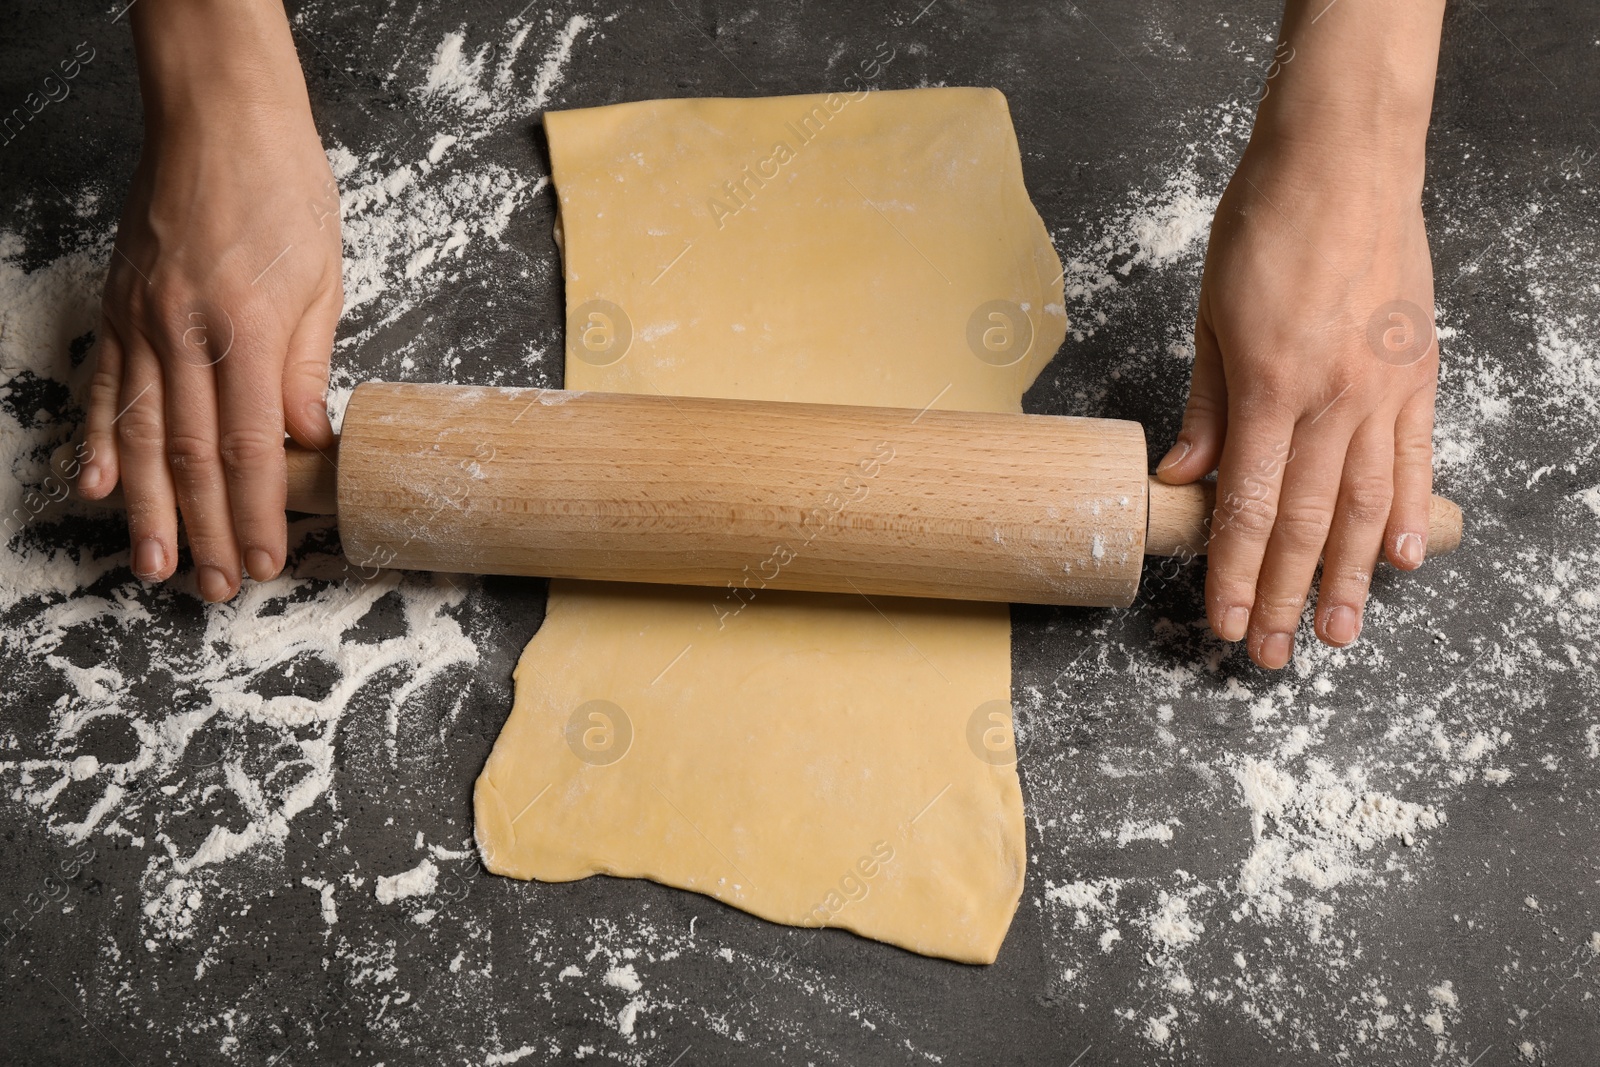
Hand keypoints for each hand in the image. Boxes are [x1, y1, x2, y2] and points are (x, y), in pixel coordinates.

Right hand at [76, 0, 341, 601]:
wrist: (218, 116)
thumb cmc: (284, 190)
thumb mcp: (322, 279)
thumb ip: (309, 367)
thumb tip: (311, 443)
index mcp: (247, 330)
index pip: (251, 448)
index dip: (259, 514)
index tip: (270, 561)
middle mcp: (184, 334)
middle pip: (191, 458)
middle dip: (209, 531)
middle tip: (219, 589)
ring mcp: (141, 323)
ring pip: (138, 437)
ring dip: (147, 510)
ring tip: (156, 567)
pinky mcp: (118, 310)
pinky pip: (101, 388)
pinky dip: (94, 442)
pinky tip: (92, 488)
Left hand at [1156, 141, 1438, 668]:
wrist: (1345, 157)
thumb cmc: (1266, 225)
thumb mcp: (1210, 316)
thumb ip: (1204, 407)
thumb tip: (1183, 481)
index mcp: (1269, 389)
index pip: (1246, 507)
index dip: (1231, 574)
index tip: (1220, 621)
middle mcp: (1332, 401)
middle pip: (1303, 523)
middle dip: (1280, 595)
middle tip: (1267, 653)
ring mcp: (1383, 390)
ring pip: (1365, 506)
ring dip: (1348, 578)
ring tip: (1335, 634)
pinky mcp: (1418, 372)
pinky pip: (1415, 457)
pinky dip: (1410, 511)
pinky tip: (1404, 558)